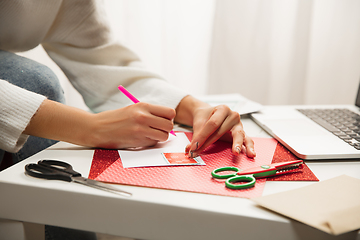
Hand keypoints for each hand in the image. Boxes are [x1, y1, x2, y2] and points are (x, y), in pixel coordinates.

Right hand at [24, 100, 175, 149]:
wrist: (97, 128)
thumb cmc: (114, 119)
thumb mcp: (132, 109)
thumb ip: (149, 113)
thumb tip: (166, 120)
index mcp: (143, 106)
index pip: (170, 112)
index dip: (169, 117)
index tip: (163, 120)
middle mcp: (144, 117)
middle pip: (170, 125)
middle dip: (166, 128)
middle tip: (158, 129)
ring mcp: (141, 130)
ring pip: (164, 136)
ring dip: (159, 137)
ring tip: (149, 134)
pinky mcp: (137, 141)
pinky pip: (153, 143)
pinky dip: (151, 142)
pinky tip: (141, 139)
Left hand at [175, 96, 255, 157]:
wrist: (210, 114)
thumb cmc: (206, 118)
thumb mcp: (199, 123)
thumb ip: (196, 137)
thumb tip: (189, 149)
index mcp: (222, 109)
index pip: (212, 124)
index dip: (202, 136)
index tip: (193, 147)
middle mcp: (233, 116)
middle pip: (222, 130)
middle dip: (209, 142)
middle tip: (201, 151)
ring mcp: (239, 125)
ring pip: (238, 134)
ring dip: (237, 144)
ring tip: (236, 152)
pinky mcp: (242, 133)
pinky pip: (247, 140)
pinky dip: (248, 147)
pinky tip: (250, 154)